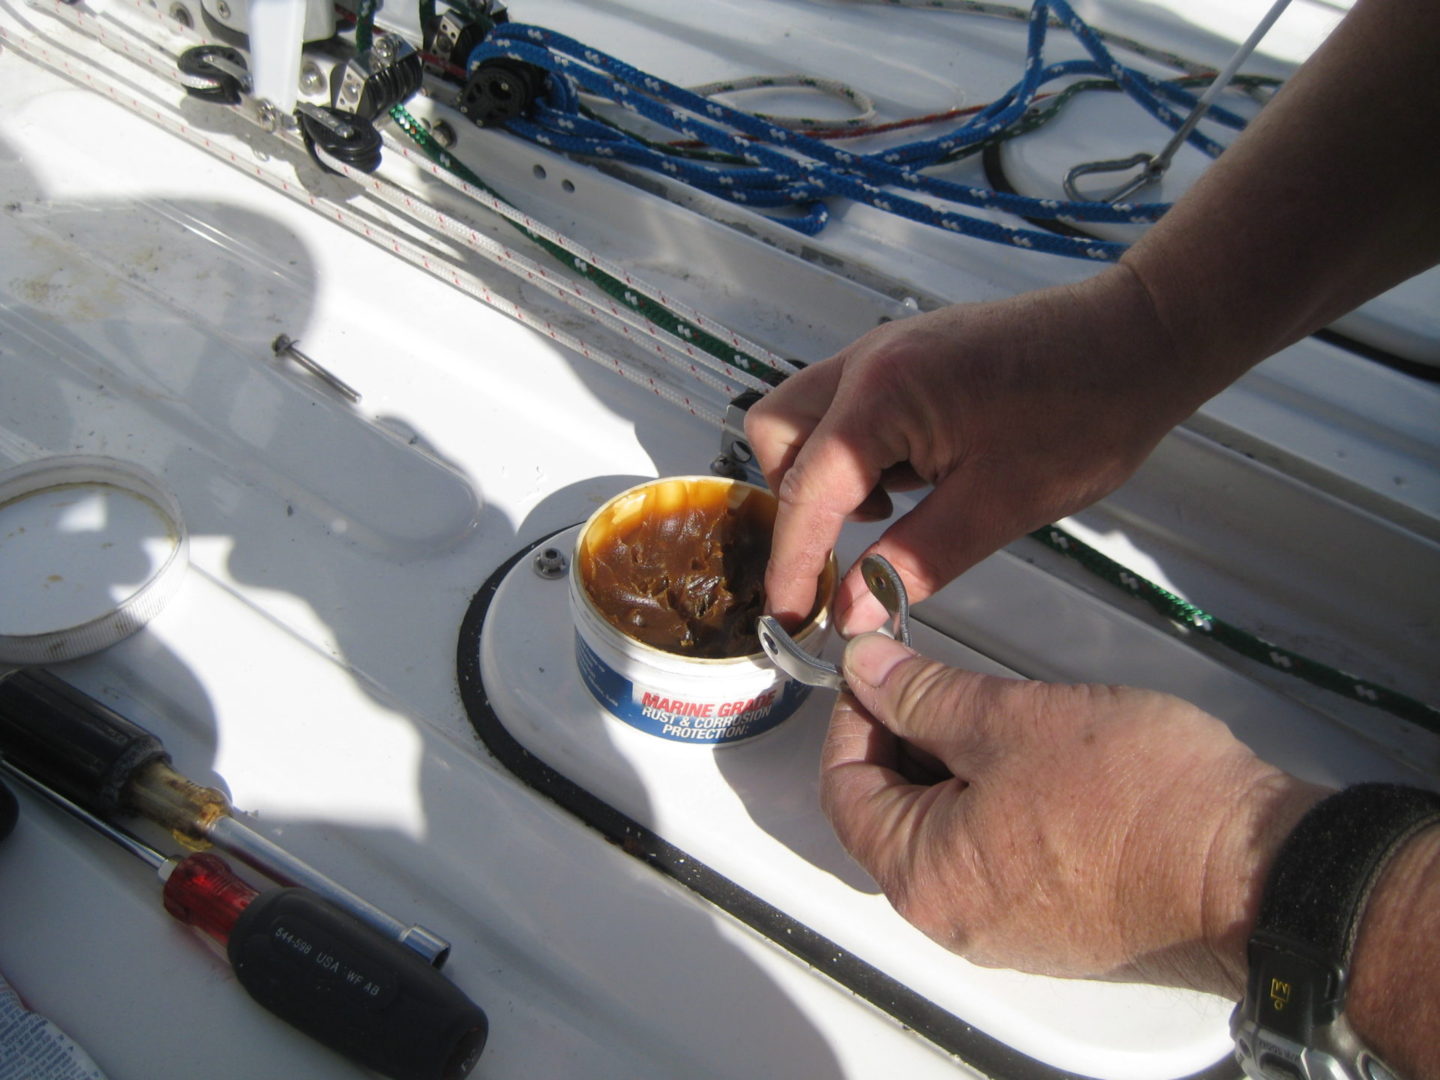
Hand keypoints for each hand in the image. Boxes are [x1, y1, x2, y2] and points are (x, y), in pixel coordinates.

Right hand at [746, 265, 1211, 632]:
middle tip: (850, 540)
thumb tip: (851, 613)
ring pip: (809, 415)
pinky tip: (924, 470)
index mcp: (882, 396)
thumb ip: (912, 562)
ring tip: (905, 499)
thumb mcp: (999, 508)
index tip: (789, 613)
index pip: (806, 491)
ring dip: (830, 470)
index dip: (792, 562)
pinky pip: (849, 404)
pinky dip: (860, 448)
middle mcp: (868, 361)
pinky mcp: (908, 353)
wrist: (1140, 338)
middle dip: (795, 497)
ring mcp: (886, 349)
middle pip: (777, 432)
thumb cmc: (1084, 417)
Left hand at [822, 633, 1327, 991]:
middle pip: (891, 815)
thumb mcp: (1009, 720)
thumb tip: (868, 671)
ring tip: (992, 711)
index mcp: (923, 876)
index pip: (844, 788)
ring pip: (947, 833)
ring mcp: (1011, 928)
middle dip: (904, 738)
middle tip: (935, 680)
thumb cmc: (1142, 801)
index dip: (853, 716)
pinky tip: (1032, 758)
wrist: (1259, 869)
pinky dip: (996, 802)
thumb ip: (924, 694)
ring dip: (953, 768)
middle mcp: (956, 917)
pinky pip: (999, 856)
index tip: (877, 669)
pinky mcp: (1062, 924)